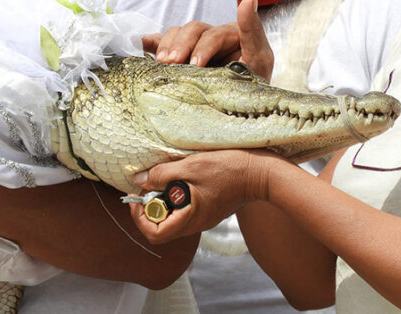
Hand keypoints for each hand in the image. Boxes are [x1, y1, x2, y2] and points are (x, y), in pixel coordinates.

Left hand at [129, 149, 277, 243]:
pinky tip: (185, 177)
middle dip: (151, 206)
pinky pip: (185, 209)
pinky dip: (178, 196)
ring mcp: (204, 218)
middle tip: (153, 184)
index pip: (154, 234)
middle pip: (162, 227)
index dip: (140, 216)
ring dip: (165, 199)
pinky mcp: (210, 209)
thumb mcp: (190, 166)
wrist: (261, 172)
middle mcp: (196, 224)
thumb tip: (139, 180)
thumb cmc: (228, 169)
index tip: (139, 196)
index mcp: (190, 220)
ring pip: (173, 217)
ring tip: (169, 178)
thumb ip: (162, 174)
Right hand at [143, 0, 274, 80]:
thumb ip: (253, 31)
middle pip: (193, 31)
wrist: (242, 106)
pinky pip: (164, 43)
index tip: (195, 64)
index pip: (214, 34)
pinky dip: (152, 43)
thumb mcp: (260, 59)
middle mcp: (212, 35)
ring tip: (163, 65)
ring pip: (177, 34)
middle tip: (173, 66)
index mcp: (232, 33)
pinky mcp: (181, 56)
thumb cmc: (254, 84)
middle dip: (182, 47)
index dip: (204, 47)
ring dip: (168, 47)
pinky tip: (142, 45)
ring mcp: (195, 45)